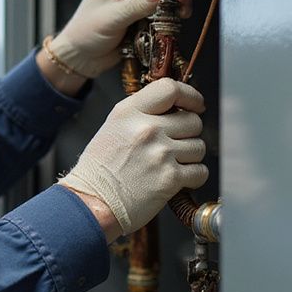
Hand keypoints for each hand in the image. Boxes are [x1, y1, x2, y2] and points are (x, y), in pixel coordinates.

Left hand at [46, 0, 192, 79]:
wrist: (80, 56)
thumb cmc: (85, 33)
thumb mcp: (112, 18)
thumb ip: (139, 4)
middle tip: (184, 5)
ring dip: (176, 3)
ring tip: (180, 16)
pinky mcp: (143, 10)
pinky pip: (164, 7)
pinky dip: (170, 14)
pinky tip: (171, 23)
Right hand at [58, 78, 208, 235]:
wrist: (91, 202)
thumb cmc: (100, 170)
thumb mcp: (113, 127)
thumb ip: (142, 114)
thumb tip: (175, 110)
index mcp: (129, 112)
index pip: (170, 88)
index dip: (190, 96)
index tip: (195, 106)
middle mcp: (146, 129)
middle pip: (193, 121)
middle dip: (188, 134)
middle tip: (173, 146)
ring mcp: (160, 153)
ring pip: (199, 147)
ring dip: (190, 158)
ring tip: (168, 165)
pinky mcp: (170, 178)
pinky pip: (200, 171)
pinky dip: (193, 178)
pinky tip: (175, 180)